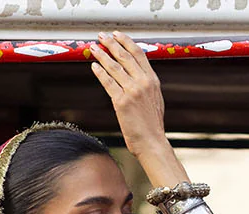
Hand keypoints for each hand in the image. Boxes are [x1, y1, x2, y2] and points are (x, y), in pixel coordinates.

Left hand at [90, 33, 184, 188]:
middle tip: (101, 36)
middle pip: (125, 56)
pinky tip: (94, 66)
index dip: (126, 41)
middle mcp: (143, 82)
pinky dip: (100, 72)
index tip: (116, 35)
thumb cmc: (152, 125)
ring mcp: (132, 91)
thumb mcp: (155, 100)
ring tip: (94, 48)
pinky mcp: (122, 102)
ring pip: (114, 67)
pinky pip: (108, 83)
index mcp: (152, 80)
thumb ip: (147, 85)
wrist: (152, 142)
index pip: (138, 53)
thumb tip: (138, 75)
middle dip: (111, 44)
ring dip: (102, 55)